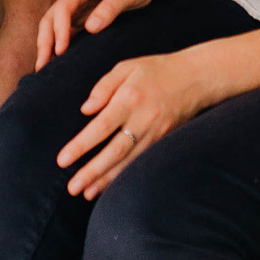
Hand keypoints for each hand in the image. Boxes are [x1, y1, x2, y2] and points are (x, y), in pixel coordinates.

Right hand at [36, 0, 166, 68]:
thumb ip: (109, 9)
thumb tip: (90, 28)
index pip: (63, 8)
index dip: (59, 30)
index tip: (61, 51)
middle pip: (51, 17)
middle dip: (45, 41)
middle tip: (41, 66)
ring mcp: (76, 2)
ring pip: (55, 24)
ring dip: (49, 44)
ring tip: (44, 67)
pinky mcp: (83, 12)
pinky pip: (67, 28)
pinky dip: (60, 42)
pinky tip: (57, 59)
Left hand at [56, 49, 211, 198]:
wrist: (196, 78)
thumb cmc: (156, 70)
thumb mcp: (127, 67)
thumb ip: (104, 86)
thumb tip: (85, 109)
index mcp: (130, 98)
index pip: (101, 126)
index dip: (81, 145)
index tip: (63, 160)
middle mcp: (144, 119)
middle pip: (114, 151)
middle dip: (92, 172)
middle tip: (72, 188)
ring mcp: (156, 133)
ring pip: (128, 162)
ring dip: (107, 180)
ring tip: (85, 193)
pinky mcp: (165, 141)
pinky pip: (141, 162)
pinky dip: (125, 176)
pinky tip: (110, 186)